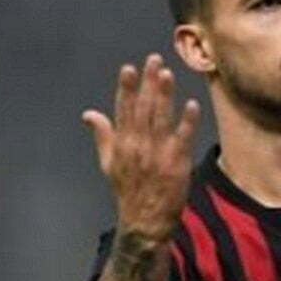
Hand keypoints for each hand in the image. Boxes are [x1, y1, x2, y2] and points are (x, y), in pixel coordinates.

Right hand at [82, 54, 199, 240]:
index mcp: (122, 144)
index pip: (123, 110)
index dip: (127, 88)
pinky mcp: (177, 162)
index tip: (129, 68)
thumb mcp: (108, 163)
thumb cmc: (128, 190)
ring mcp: (158, 153)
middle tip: (154, 59)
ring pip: (161, 118)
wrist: (144, 220)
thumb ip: (102, 135)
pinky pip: (183, 138)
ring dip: (164, 95)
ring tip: (167, 74)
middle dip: (148, 83)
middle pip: (144, 108)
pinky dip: (187, 121)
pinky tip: (191, 104)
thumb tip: (88, 114)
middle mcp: (138, 145)